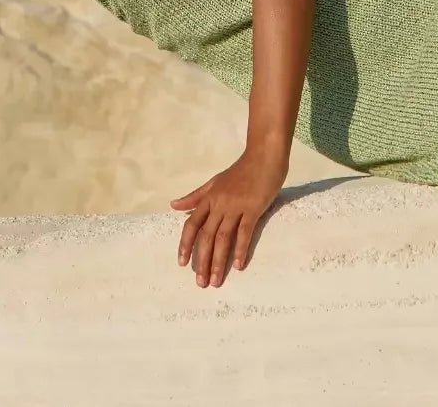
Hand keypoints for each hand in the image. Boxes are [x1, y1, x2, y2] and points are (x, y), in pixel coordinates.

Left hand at [169, 148, 287, 287]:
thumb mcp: (214, 182)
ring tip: (215, 280)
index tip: (182, 263)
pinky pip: (244, 231)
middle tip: (200, 282)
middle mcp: (219, 203)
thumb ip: (195, 196)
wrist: (263, 156)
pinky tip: (238, 266)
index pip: (192, 223)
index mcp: (209, 197)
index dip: (186, 243)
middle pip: (206, 235)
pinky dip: (240, 249)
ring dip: (218, 260)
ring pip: (223, 237)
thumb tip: (173, 205)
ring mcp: (236, 206)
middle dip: (202, 260)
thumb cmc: (241, 171)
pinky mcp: (253, 208)